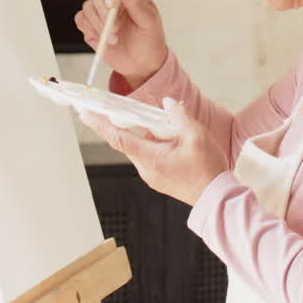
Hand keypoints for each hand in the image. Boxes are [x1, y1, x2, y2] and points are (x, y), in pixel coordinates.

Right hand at [74, 0, 167, 87]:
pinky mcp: (90, 24)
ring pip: (88, 6)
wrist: (141, 63)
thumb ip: (137, 2)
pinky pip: (81, 19)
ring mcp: (100, 10)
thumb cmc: (149, 40)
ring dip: (100, 25)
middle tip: (116, 27)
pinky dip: (91, 30)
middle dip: (104, 11)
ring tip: (114, 38)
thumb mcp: (150, 21)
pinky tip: (104, 38)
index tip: (113, 2)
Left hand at [78, 98, 228, 206]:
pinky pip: (151, 155)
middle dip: (130, 124)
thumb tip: (167, 104)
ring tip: (170, 127)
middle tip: (131, 109)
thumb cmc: (208, 171)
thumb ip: (179, 116)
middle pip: (129, 141)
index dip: (100, 124)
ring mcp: (152, 175)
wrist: (217, 199)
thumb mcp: (196, 136)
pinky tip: (173, 138)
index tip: (85, 113)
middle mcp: (146, 169)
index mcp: (150, 159)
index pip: (118, 138)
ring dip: (149, 134)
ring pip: (142, 147)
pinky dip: (156, 143)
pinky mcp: (160, 177)